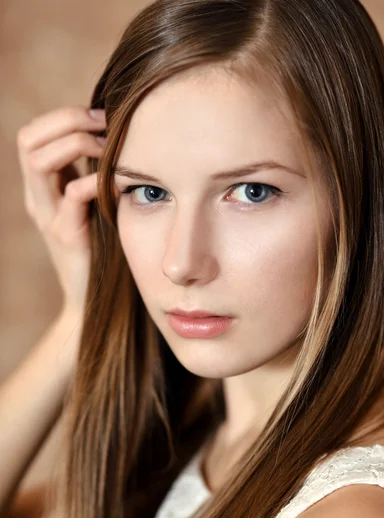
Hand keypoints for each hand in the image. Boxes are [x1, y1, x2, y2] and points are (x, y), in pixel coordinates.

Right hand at [16, 105, 105, 313]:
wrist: (91, 297)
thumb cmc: (101, 246)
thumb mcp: (92, 204)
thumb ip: (92, 175)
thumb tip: (118, 136)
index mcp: (41, 188)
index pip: (31, 134)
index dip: (62, 117)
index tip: (100, 118)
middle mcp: (37, 198)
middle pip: (27, 139)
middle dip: (67, 121)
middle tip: (104, 125)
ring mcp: (48, 216)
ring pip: (39, 160)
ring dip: (77, 144)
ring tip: (108, 149)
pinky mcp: (67, 235)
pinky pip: (72, 195)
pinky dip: (95, 180)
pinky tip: (118, 181)